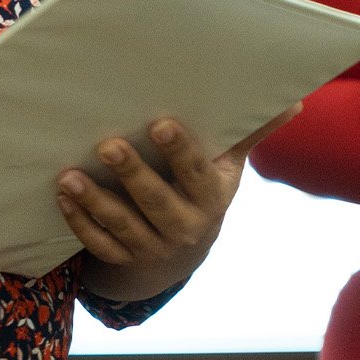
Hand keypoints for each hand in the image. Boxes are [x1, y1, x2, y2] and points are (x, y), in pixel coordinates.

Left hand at [60, 111, 296, 303]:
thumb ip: (249, 133)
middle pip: (156, 202)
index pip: (197, 174)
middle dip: (132, 174)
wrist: (182, 254)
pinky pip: (100, 245)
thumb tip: (295, 100)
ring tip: (70, 176)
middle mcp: (186, 226)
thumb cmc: (202, 192)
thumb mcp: (227, 167)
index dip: (180, 152)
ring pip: (123, 226)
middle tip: (108, 145)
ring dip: (96, 202)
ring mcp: (154, 247)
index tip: (160, 124)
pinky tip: (64, 197)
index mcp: (211, 197)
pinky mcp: (125, 259)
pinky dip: (80, 222)